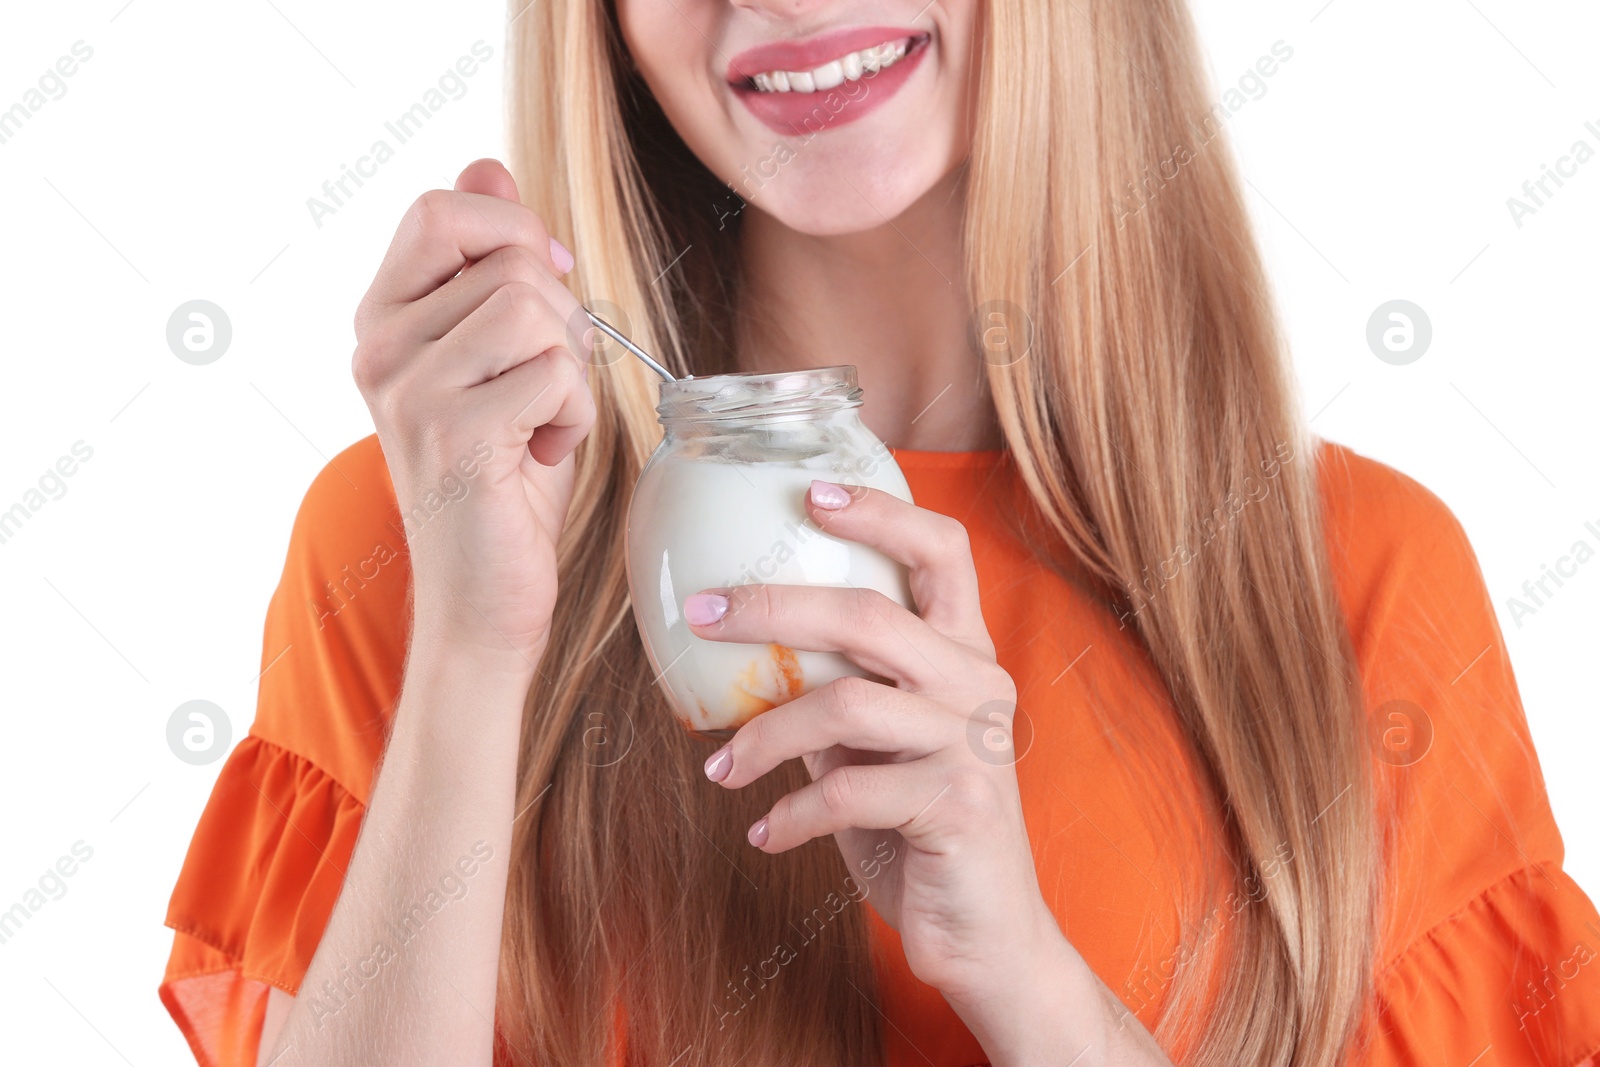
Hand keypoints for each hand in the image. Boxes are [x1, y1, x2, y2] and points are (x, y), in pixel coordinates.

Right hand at [352, 159, 595, 670]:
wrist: (482, 598)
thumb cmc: (502, 479)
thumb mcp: (500, 360)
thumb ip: (488, 266)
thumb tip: (489, 169)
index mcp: (384, 320)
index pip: (439, 210)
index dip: (512, 231)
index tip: (546, 282)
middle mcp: (380, 348)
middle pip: (508, 260)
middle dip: (560, 317)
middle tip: (541, 385)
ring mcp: (409, 389)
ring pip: (535, 310)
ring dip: (570, 370)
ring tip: (540, 422)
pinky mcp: (453, 432)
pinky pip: (556, 372)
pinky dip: (575, 416)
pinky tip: (542, 455)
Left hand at [688, 479, 1057, 1001]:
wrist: (988, 935)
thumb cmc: (922, 828)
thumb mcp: (880, 749)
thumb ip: (840, 696)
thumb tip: (748, 657)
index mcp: (964, 653)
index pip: (943, 552)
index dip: (881, 512)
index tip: (809, 493)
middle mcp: (978, 683)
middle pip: (870, 614)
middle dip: (773, 606)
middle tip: (702, 615)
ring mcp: (973, 744)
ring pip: (846, 703)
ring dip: (763, 735)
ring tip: (720, 767)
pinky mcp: (958, 807)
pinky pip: (845, 791)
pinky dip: (788, 813)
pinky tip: (762, 832)